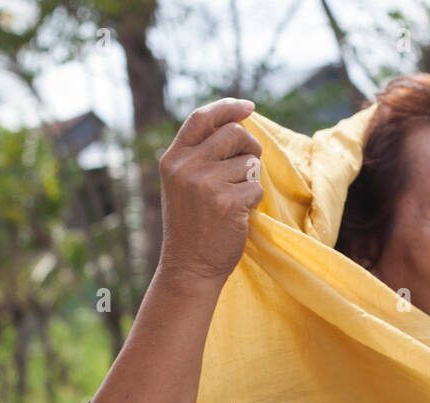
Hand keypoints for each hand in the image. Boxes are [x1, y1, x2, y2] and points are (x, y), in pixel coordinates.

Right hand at [156, 97, 264, 284]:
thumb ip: (199, 157)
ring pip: (249, 163)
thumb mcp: (182, 186)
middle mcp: (186, 167)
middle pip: (233, 134)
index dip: (227, 107)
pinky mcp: (227, 201)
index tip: (248, 107)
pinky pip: (256, 189)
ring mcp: (205, 184)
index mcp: (173, 159)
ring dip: (250, 181)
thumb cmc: (192, 228)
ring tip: (234, 202)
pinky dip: (253, 203)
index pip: (202, 118)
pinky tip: (237, 217)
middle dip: (250, 146)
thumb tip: (237, 127)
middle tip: (251, 165)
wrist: (189, 269)